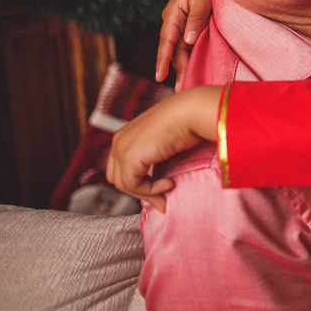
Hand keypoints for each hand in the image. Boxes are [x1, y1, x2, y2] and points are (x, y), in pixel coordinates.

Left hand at [106, 84, 221, 211]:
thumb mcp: (165, 142)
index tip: (161, 192)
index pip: (121, 168)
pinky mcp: (129, 157)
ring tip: (168, 187)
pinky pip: (133, 186)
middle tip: (162, 199)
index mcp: (125, 135)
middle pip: (118, 178)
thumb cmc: (187, 122)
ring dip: (147, 192)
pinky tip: (169, 183)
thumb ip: (156, 157)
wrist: (192, 111)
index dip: (139, 183)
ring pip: (123, 185)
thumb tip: (160, 180)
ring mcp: (121, 148)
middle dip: (139, 191)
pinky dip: (151, 190)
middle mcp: (119, 141)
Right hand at [157, 0, 212, 89]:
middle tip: (180, 89)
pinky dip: (188, 54)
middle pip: (174, 48)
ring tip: (183, 84)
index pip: (167, 41)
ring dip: (182, 64)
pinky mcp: (190, 22)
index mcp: (173, 13)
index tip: (159, 77)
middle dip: (175, 68)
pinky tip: (191, 66)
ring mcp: (180, 21)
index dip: (163, 60)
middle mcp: (173, 19)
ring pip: (180, 47)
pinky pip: (187, 41)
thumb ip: (196, 18)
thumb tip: (187, 41)